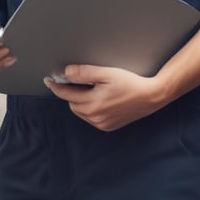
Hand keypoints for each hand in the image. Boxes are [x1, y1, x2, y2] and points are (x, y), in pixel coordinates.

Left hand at [43, 65, 164, 130]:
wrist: (150, 96)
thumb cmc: (129, 83)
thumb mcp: (105, 73)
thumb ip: (83, 73)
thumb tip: (65, 73)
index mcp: (92, 103)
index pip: (66, 94)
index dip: (56, 86)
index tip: (48, 80)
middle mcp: (95, 117)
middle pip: (72, 103)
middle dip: (70, 92)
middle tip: (75, 81)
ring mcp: (101, 123)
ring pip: (80, 111)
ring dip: (79, 101)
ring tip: (89, 89)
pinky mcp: (108, 126)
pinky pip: (90, 117)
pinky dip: (89, 108)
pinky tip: (98, 99)